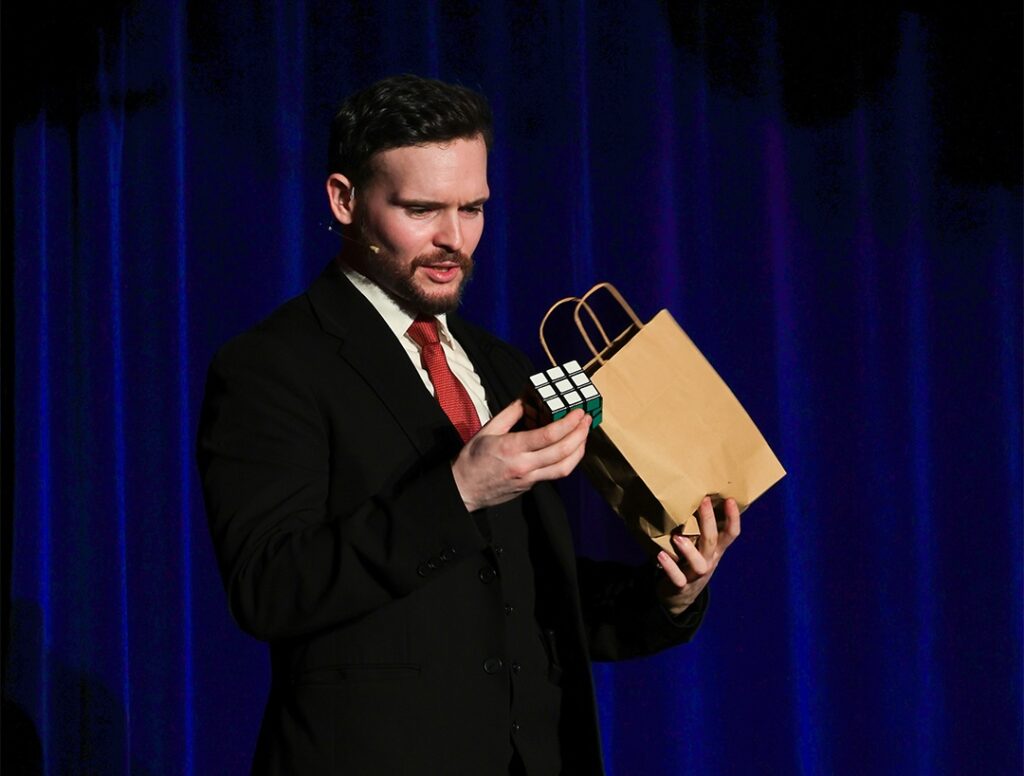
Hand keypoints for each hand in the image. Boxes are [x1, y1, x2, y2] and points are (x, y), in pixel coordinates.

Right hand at [452, 400, 590, 511]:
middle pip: (562, 452)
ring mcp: (529, 478)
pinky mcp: (531, 486)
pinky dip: (568, 459)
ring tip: (584, 434)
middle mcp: (524, 465)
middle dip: (580, 434)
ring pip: (564, 468)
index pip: (548, 436)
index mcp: (511, 448)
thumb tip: (528, 398)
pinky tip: (570, 448)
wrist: (463, 490)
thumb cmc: (472, 459)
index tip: (578, 412)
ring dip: (579, 450)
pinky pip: (555, 473)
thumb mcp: (488, 430)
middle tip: (586, 420)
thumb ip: (511, 413)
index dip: (568, 423)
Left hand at [656, 496, 740, 615]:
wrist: (680, 597)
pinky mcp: (682, 586)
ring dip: (689, 549)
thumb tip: (693, 499)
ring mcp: (696, 575)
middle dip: (709, 521)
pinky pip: (678, 578)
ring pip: (699, 564)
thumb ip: (699, 530)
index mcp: (715, 550)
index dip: (733, 518)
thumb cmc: (689, 562)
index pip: (730, 534)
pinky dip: (670, 568)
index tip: (729, 499)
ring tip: (678, 537)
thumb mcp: (700, 548)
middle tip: (703, 501)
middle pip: (712, 542)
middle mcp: (709, 561)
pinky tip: (661, 556)